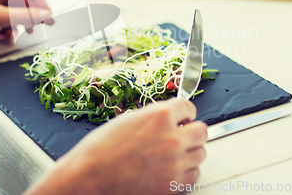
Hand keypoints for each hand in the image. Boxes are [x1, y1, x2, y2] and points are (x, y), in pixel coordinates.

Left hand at [0, 0, 53, 81]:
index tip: (48, 10)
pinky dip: (13, 29)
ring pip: (16, 12)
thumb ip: (26, 15)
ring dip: (24, 22)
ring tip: (27, 31)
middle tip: (45, 22)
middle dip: (33, 12)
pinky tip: (10, 36)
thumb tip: (46, 14)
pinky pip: (9, 22)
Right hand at [26, 99, 206, 194]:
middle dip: (192, 130)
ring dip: (190, 151)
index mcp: (159, 116)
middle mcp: (172, 138)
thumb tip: (166, 120)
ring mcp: (175, 163)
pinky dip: (186, 172)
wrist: (89, 179)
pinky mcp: (173, 185)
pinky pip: (194, 175)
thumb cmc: (99, 151)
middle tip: (182, 133)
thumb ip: (152, 118)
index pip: (188, 106)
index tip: (182, 116)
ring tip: (174, 153)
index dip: (184, 112)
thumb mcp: (126, 121)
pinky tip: (172, 169)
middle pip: (202, 130)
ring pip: (201, 153)